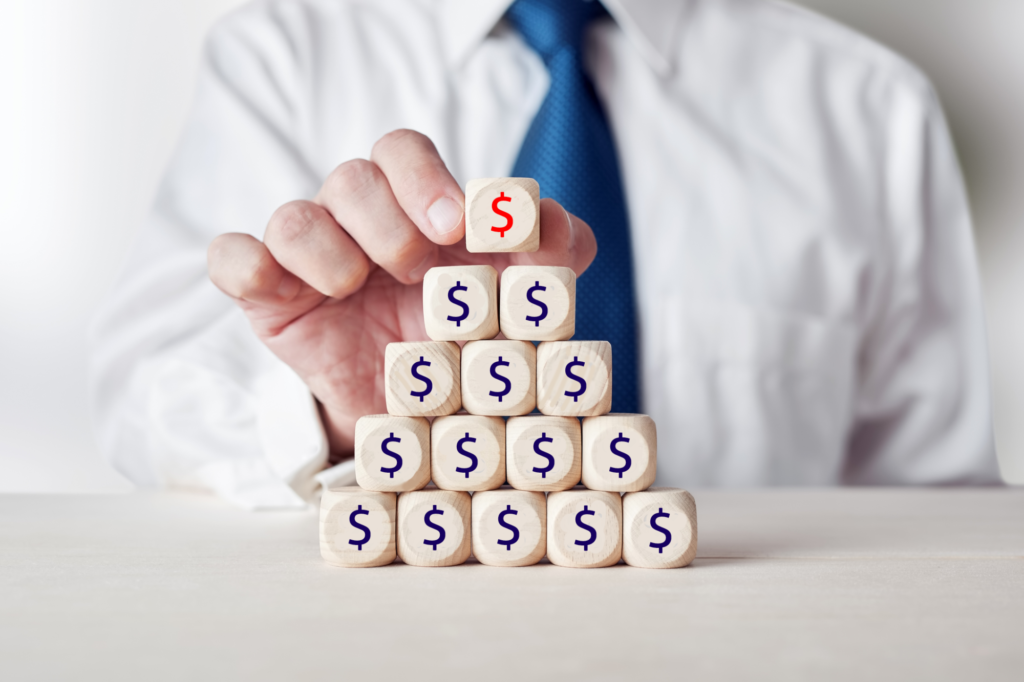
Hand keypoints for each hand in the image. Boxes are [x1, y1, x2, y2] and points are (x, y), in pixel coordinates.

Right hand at [207, 130, 596, 457]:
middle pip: (352, 177)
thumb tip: (558, 225)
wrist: (414, 413)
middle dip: (387, 221)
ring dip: (330, 250)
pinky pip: (232, 258)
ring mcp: (308, 255)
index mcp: (415, 205)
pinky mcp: (267, 294)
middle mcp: (357, 219)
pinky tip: (280, 288)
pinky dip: (247, 264)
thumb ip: (549, 258)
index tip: (457, 226)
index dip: (425, 178)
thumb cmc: (461, 339)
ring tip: (355, 289)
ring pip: (295, 216)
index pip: (403, 151)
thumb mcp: (514, 302)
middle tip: (415, 270)